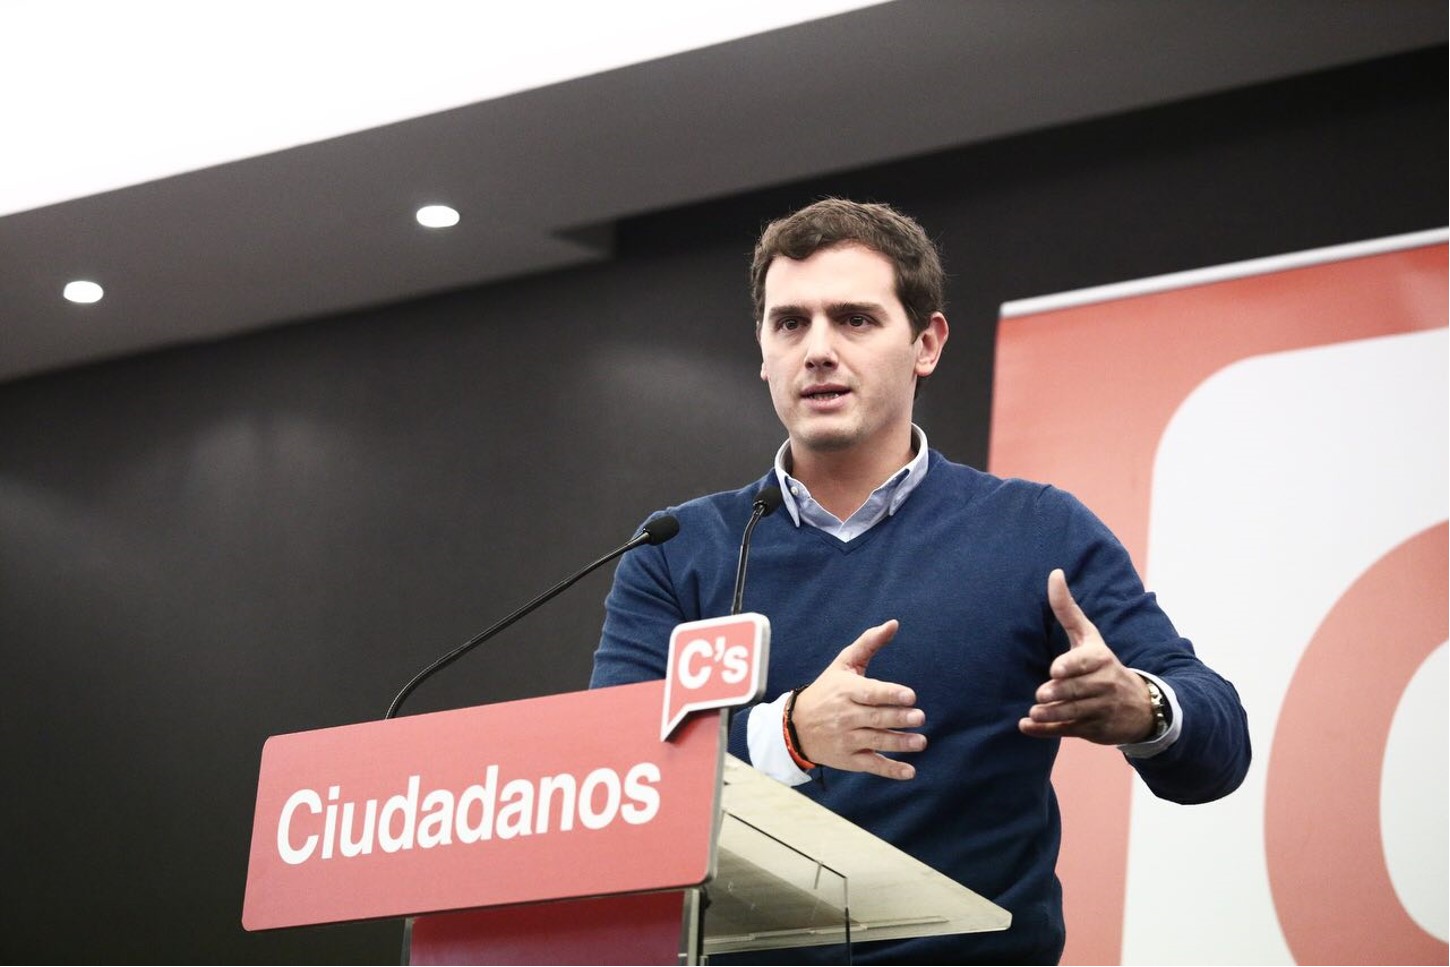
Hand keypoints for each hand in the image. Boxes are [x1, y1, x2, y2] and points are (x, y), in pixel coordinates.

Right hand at [791, 620, 925, 779]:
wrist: (795, 726)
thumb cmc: (827, 689)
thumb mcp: (843, 664)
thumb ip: (869, 643)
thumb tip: (893, 624)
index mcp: (846, 691)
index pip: (869, 693)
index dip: (890, 694)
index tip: (910, 695)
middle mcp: (845, 716)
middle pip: (875, 718)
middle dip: (898, 718)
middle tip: (919, 717)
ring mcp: (846, 739)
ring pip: (876, 742)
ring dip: (900, 743)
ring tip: (921, 742)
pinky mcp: (849, 759)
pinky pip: (871, 765)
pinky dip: (890, 770)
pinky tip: (910, 772)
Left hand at [1018, 569, 1155, 744]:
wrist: (1141, 705)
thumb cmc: (1103, 663)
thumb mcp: (1089, 636)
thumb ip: (1068, 609)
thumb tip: (1055, 572)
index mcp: (1100, 659)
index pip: (1085, 663)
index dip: (1070, 667)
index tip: (1055, 670)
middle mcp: (1103, 685)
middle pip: (1076, 690)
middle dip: (1058, 693)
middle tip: (1041, 694)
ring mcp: (1099, 710)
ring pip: (1073, 713)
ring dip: (1052, 714)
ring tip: (1035, 712)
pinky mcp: (1093, 730)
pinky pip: (1068, 730)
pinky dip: (1047, 731)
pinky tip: (1026, 727)